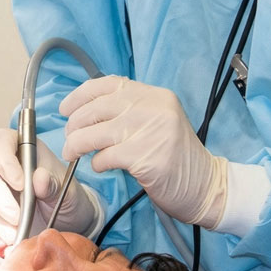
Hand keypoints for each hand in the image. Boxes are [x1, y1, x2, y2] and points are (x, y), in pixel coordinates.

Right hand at [0, 127, 102, 244]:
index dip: (5, 160)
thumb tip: (39, 178)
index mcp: (24, 149)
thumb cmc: (69, 198)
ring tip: (18, 235)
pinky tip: (12, 240)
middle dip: (0, 198)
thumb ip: (53, 184)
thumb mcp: (69, 192)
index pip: (1, 141)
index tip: (20, 184)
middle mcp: (5, 166)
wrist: (69, 222)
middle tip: (17, 218)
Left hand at [61, 76, 227, 227]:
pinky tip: (101, 166)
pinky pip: (106, 156)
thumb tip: (85, 112)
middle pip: (97, 108)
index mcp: (155, 95)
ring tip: (73, 153)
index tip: (65, 109)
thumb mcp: (156, 122)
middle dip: (74, 124)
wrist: (205, 186)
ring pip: (96, 132)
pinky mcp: (146, 157)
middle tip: (68, 138)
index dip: (80, 95)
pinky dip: (97, 162)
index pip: (108, 84)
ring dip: (77, 144)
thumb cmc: (175, 158)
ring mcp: (152, 131)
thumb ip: (129, 112)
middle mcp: (154, 108)